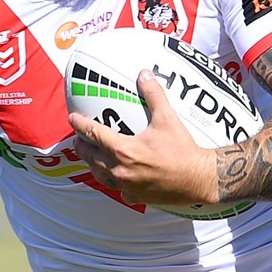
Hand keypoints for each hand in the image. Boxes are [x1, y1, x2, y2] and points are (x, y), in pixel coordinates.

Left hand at [68, 69, 219, 205]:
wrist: (199, 178)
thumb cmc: (182, 150)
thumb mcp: (167, 118)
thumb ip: (153, 95)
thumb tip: (144, 75)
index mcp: (123, 150)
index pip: (94, 134)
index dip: (80, 124)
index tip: (73, 118)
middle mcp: (120, 170)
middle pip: (90, 157)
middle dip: (82, 147)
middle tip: (79, 139)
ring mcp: (127, 186)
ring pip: (100, 176)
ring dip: (94, 165)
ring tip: (92, 158)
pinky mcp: (137, 197)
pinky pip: (119, 191)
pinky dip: (116, 183)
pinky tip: (118, 179)